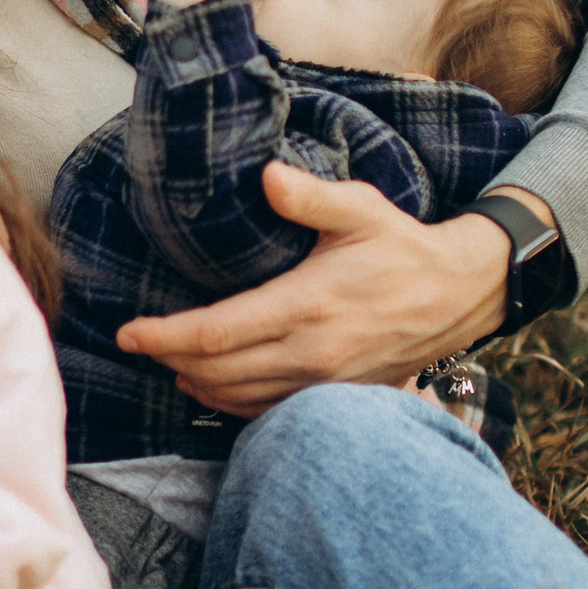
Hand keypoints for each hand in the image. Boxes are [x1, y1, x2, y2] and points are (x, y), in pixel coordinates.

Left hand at [117, 170, 511, 409]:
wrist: (458, 295)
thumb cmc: (402, 247)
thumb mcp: (360, 209)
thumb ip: (309, 196)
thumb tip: (266, 177)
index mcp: (309, 305)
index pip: (216, 333)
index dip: (165, 336)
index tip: (129, 332)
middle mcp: (312, 352)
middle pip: (216, 372)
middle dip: (169, 360)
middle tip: (138, 343)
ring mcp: (324, 382)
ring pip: (238, 398)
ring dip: (196, 384)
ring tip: (170, 362)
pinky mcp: (336, 396)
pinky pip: (267, 411)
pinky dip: (231, 403)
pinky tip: (214, 386)